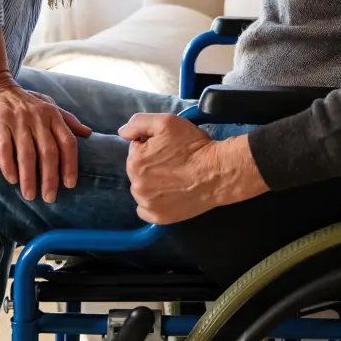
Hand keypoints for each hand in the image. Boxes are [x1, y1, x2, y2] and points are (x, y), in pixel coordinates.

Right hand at [0, 79, 92, 202]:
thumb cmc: (23, 99)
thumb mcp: (48, 104)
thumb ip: (67, 120)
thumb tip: (88, 133)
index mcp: (52, 114)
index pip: (67, 142)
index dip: (70, 164)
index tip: (70, 184)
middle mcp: (37, 117)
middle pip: (48, 152)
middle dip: (50, 177)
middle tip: (49, 197)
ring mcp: (17, 119)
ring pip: (27, 154)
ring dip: (29, 177)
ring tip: (29, 195)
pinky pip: (4, 148)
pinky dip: (9, 165)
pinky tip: (12, 180)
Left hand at [119, 114, 267, 223]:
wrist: (218, 172)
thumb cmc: (193, 147)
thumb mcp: (166, 122)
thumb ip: (138, 123)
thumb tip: (122, 132)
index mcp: (135, 162)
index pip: (136, 150)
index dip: (153, 146)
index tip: (169, 148)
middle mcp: (137, 186)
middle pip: (138, 170)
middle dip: (152, 164)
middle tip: (174, 162)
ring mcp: (148, 204)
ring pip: (143, 189)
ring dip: (152, 183)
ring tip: (175, 178)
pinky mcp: (159, 218)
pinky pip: (146, 210)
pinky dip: (154, 203)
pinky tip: (169, 194)